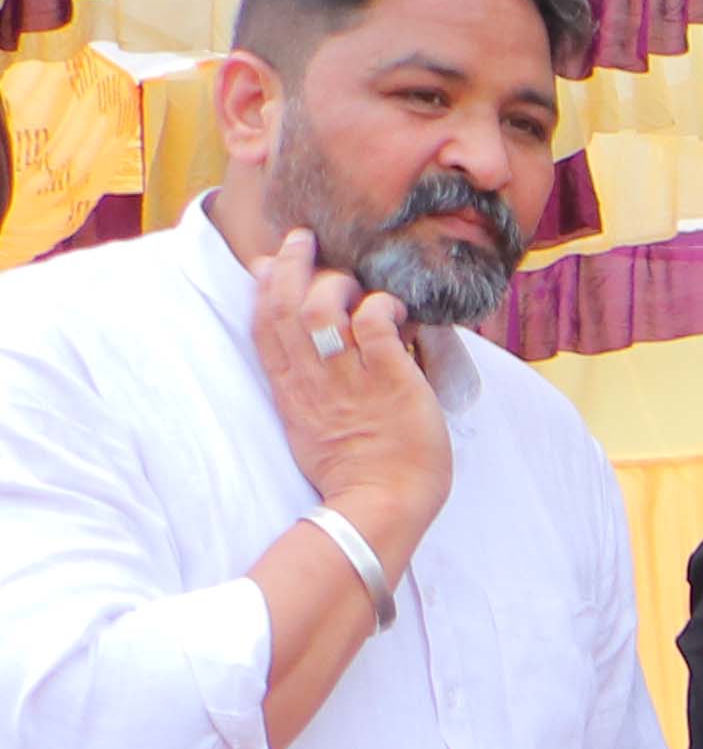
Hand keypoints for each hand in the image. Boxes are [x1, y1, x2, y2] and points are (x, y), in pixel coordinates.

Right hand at [253, 229, 452, 568]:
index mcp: (291, 392)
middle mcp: (312, 381)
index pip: (264, 328)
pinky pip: (374, 326)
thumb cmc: (356, 473)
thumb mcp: (312, 427)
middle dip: (289, 265)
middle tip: (303, 239)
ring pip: (321, 310)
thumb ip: (307, 388)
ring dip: (334, 282)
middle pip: (284, 309)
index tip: (268, 261)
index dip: (263, 287)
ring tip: (353, 281)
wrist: (380, 508)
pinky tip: (393, 309)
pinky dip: (380, 306)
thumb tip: (312, 347)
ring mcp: (349, 380)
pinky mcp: (389, 383)